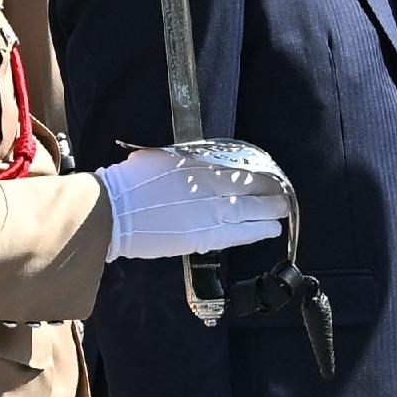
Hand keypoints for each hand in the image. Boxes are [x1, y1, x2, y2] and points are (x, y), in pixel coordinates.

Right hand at [101, 140, 293, 259]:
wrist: (113, 211)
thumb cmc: (128, 183)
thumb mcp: (159, 159)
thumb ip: (183, 161)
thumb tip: (194, 162)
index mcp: (198, 164)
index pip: (239, 166)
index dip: (258, 172)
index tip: (269, 174)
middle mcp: (210, 186)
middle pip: (251, 187)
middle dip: (271, 191)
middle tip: (283, 193)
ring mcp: (210, 212)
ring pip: (252, 211)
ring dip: (271, 211)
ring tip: (283, 211)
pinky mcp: (206, 237)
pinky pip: (240, 234)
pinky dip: (259, 231)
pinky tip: (272, 230)